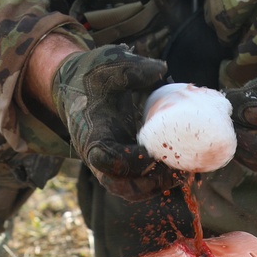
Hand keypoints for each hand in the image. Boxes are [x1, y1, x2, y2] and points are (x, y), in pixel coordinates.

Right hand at [52, 45, 173, 201]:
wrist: (73, 85)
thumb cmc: (91, 77)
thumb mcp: (109, 66)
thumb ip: (134, 69)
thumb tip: (162, 68)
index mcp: (92, 134)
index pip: (107, 160)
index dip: (131, 161)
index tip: (155, 154)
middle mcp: (96, 155)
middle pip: (120, 185)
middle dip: (151, 183)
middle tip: (179, 171)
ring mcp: (106, 163)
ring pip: (128, 190)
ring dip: (156, 187)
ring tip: (183, 174)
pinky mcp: (118, 163)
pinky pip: (134, 183)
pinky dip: (154, 184)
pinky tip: (177, 172)